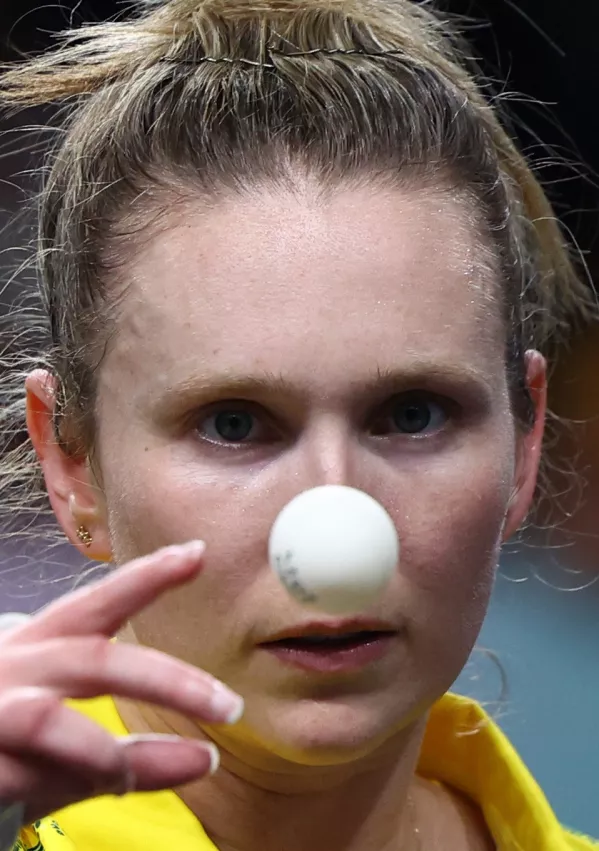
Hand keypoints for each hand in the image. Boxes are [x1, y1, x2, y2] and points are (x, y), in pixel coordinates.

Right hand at [0, 541, 242, 824]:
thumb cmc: (9, 745)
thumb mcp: (77, 746)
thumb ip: (136, 753)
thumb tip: (206, 759)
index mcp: (38, 648)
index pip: (95, 604)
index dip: (145, 578)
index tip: (197, 553)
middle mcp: (11, 669)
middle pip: (92, 661)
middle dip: (165, 681)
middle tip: (230, 706)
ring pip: (47, 719)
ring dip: (106, 751)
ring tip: (151, 772)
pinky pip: (22, 778)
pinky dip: (70, 788)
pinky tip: (112, 790)